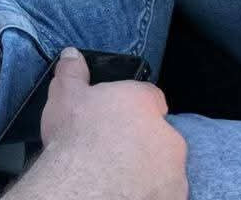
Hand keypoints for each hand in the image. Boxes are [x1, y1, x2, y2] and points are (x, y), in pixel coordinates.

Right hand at [8, 48, 187, 199]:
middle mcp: (167, 134)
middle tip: (115, 146)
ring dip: (148, 166)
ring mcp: (175, 171)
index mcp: (143, 102)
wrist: (85, 188)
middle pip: (159, 132)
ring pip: (165, 164)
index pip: (150, 96)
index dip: (133, 105)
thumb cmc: (76, 137)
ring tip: (118, 172)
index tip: (117, 115)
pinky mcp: (175, 198)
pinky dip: (150, 191)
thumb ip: (72, 71)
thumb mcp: (64, 94)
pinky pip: (165, 191)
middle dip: (142, 137)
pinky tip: (126, 190)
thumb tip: (73, 54)